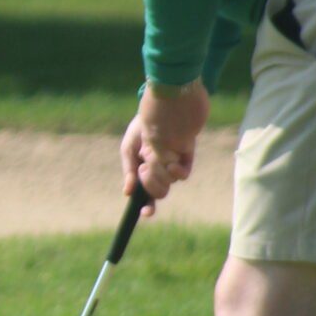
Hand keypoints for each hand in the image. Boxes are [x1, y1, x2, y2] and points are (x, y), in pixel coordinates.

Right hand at [123, 81, 209, 206]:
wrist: (164, 102)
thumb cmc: (143, 122)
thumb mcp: (130, 144)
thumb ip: (128, 168)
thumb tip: (128, 193)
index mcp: (143, 166)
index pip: (145, 191)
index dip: (146, 205)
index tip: (145, 213)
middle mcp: (159, 167)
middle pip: (158, 191)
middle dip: (152, 187)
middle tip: (144, 170)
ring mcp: (173, 161)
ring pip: (170, 182)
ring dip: (161, 175)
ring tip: (152, 158)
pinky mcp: (187, 154)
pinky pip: (184, 172)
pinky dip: (178, 172)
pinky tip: (171, 164)